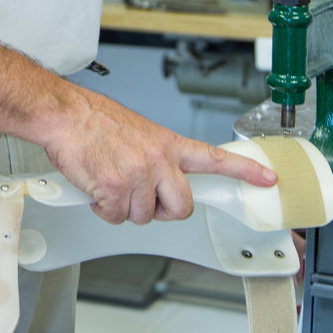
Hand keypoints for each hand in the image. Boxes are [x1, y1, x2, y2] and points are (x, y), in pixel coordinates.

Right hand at [44, 89, 276, 225]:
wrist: (64, 115)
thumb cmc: (93, 122)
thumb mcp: (137, 131)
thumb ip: (155, 156)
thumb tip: (158, 181)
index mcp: (166, 143)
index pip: (213, 157)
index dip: (244, 170)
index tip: (267, 178)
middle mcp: (158, 159)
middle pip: (181, 207)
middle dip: (162, 211)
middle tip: (141, 199)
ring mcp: (138, 174)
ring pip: (143, 217)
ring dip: (123, 208)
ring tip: (108, 182)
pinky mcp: (116, 188)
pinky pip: (116, 217)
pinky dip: (102, 209)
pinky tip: (95, 189)